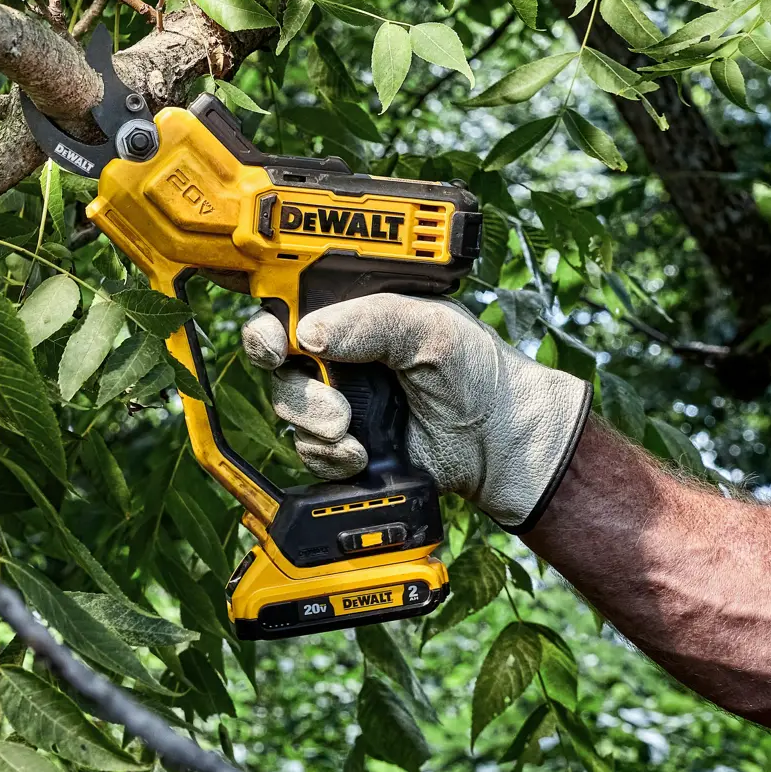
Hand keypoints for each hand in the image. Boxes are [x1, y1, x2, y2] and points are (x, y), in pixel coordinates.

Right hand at [240, 293, 591, 530]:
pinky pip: (309, 453)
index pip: (289, 314)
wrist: (503, 443)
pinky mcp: (342, 447)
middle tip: (336, 406)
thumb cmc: (477, 372)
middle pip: (277, 368)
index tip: (273, 346)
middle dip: (297, 388)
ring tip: (353, 430)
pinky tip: (362, 455)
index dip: (268, 329)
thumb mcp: (430, 327)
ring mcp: (338, 404)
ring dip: (316, 424)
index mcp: (352, 318)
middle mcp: (338, 359)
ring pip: (290, 412)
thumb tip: (308, 334)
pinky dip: (329, 457)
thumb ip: (370, 321)